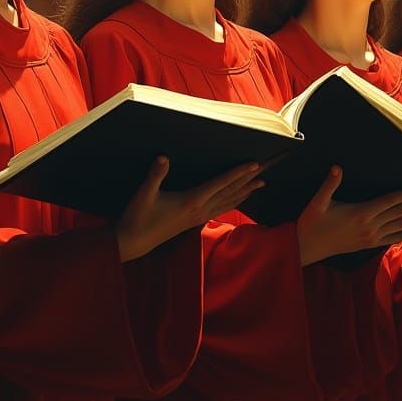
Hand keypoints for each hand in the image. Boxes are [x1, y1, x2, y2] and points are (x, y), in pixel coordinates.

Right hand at [117, 157, 263, 262]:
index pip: (221, 183)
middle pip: (231, 192)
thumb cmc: (138, 217)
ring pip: (229, 201)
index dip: (238, 172)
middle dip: (249, 179)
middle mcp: (200, 209)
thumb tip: (163, 157)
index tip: (254, 164)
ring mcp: (200, 217)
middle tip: (267, 169)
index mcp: (192, 201)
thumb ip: (155, 175)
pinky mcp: (196, 221)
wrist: (134, 243)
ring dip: (246, 191)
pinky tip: (240, 198)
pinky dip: (235, 201)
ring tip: (261, 183)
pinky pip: (222, 209)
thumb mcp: (144, 194)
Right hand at [296, 166, 401, 265]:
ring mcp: (371, 238)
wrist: (306, 247)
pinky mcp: (369, 245)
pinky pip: (393, 238)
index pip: (390, 202)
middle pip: (401, 213)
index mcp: (361, 214)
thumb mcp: (318, 202)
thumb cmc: (312, 222)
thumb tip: (337, 167)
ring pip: (401, 225)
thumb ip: (329, 184)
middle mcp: (370, 227)